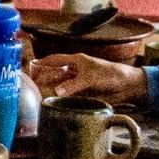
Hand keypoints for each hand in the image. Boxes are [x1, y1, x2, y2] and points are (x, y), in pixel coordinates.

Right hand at [29, 53, 148, 103]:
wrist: (126, 86)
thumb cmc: (112, 74)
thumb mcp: (91, 78)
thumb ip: (73, 85)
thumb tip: (56, 91)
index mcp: (76, 60)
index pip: (55, 59)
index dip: (43, 62)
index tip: (32, 66)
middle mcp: (75, 70)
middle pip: (55, 72)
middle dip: (44, 75)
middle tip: (32, 82)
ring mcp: (78, 81)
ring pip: (60, 83)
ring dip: (51, 86)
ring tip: (39, 91)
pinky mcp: (83, 92)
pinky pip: (68, 93)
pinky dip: (60, 96)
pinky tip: (53, 99)